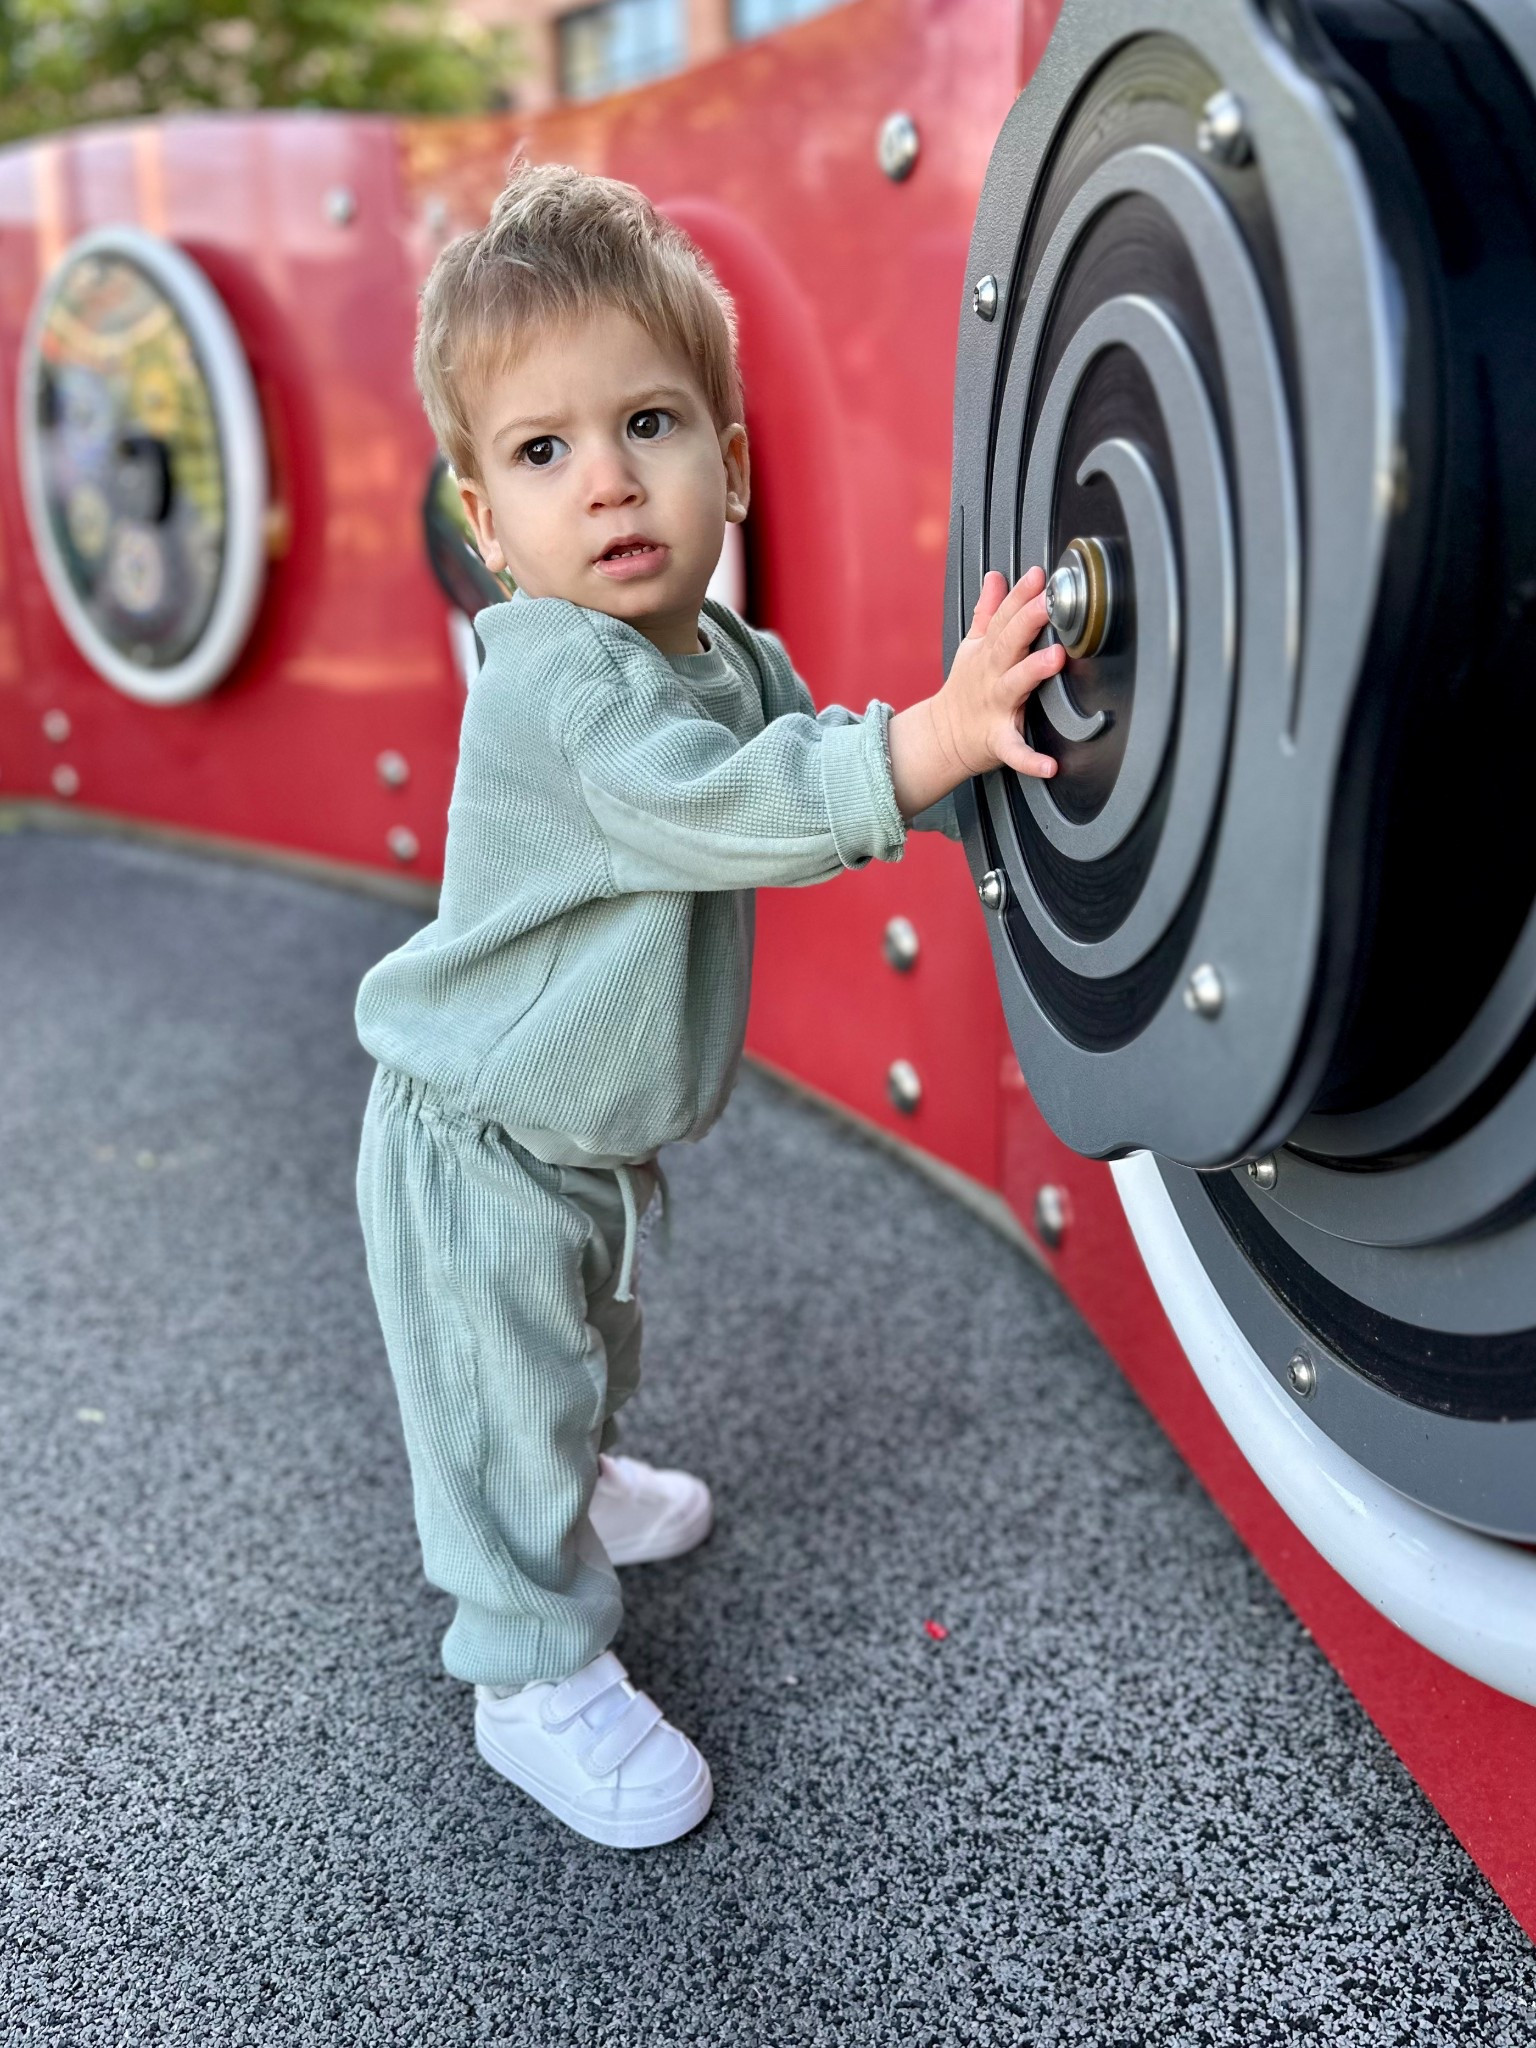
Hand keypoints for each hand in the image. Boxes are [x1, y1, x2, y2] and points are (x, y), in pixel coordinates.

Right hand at [936, 567, 1063, 779]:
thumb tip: (996, 577)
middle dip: (1028, 620)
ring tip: (1056, 659)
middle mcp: (991, 675)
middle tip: (1049, 602)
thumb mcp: (972, 646)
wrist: (943, 737)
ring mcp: (994, 707)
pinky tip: (1049, 765)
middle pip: (1009, 642)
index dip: (1020, 594)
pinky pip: (1015, 750)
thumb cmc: (965, 690)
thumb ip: (988, 612)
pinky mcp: (998, 740)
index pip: (1003, 617)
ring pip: (1014, 685)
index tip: (1038, 575)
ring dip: (1033, 671)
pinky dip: (1030, 760)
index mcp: (987, 652)